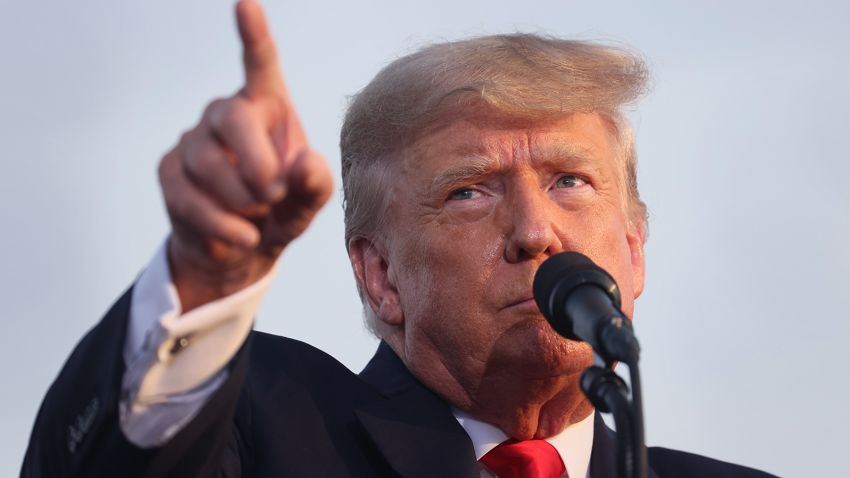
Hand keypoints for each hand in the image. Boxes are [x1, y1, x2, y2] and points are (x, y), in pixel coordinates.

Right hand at [158, 0, 332, 311]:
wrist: (245, 251)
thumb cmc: (283, 211)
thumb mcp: (308, 202)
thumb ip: (315, 185)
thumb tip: (305, 163)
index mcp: (267, 107)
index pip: (260, 64)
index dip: (253, 35)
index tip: (246, 4)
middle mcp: (227, 114)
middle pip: (233, 117)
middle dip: (258, 164)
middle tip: (275, 194)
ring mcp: (193, 140)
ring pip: (209, 163)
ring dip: (243, 201)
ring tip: (258, 214)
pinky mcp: (170, 172)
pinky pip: (190, 197)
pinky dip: (223, 224)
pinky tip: (243, 235)